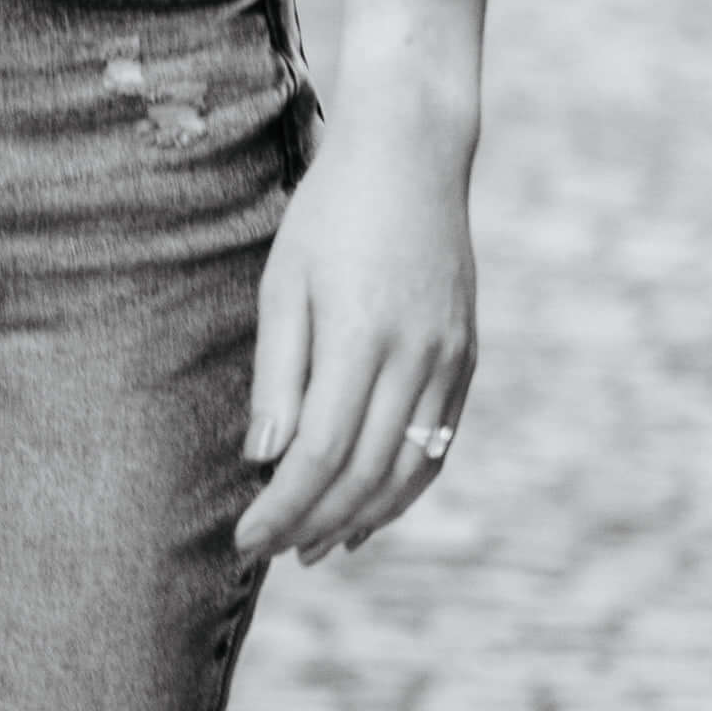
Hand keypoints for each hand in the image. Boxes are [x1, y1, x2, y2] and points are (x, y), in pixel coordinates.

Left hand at [237, 109, 474, 563]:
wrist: (413, 155)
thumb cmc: (330, 214)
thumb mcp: (283, 284)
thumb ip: (278, 376)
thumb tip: (265, 459)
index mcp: (363, 336)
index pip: (321, 452)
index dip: (282, 506)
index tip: (244, 539)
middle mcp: (418, 355)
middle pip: (366, 472)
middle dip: (314, 523)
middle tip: (270, 554)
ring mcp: (452, 358)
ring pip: (409, 468)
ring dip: (361, 518)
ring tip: (316, 548)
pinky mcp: (467, 356)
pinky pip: (437, 442)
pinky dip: (403, 487)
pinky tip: (369, 511)